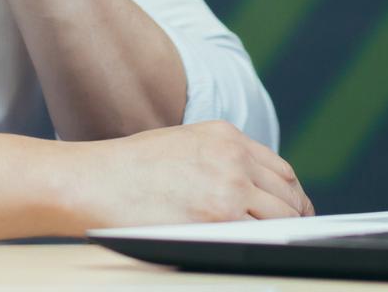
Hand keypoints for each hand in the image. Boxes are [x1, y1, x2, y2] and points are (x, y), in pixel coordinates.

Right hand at [65, 120, 314, 227]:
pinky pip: (256, 238)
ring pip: (280, 219)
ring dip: (281, 235)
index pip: (281, 170)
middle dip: (294, 218)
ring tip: (274, 247)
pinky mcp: (216, 221)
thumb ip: (222, 159)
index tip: (293, 211)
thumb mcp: (185, 143)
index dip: (292, 195)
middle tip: (293, 236)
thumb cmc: (129, 168)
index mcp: (227, 136)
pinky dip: (261, 246)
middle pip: (288, 195)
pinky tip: (255, 251)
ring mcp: (228, 190)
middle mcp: (234, 159)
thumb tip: (251, 189)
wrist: (93, 180)